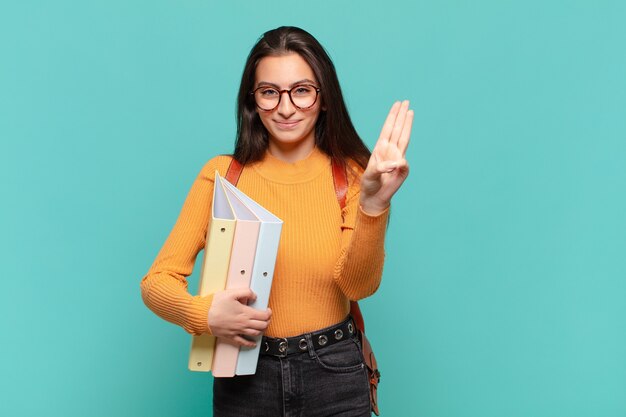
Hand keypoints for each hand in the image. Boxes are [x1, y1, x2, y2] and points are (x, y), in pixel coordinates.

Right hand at [207, 287, 271, 346]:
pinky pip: (243, 342)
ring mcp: (238, 331)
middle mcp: (243, 324)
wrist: (202, 316)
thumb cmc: (215, 305)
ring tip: (262, 326)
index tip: (268, 310)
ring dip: (261, 330)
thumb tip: (254, 296)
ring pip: (255, 333)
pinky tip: (253, 343)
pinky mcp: (231, 336)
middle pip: (262, 325)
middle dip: (267, 321)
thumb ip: (245, 292)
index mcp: (245, 313)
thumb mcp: (231, 293)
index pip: (263, 316)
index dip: (268, 313)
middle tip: (267, 318)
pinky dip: (250, 344)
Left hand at [360, 100, 412, 214]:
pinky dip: (402, 163)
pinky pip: (404, 165)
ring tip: (410, 111)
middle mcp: (390, 151)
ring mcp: (397, 159)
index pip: (388, 129)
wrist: (374, 196)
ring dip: (406, 125)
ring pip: (404, 139)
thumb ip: (381, 168)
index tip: (397, 104)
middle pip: (397, 130)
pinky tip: (401, 161)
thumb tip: (399, 162)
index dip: (392, 117)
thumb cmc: (370, 183)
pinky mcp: (402, 171)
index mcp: (380, 148)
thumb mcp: (370, 175)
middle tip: (406, 101)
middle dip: (401, 116)